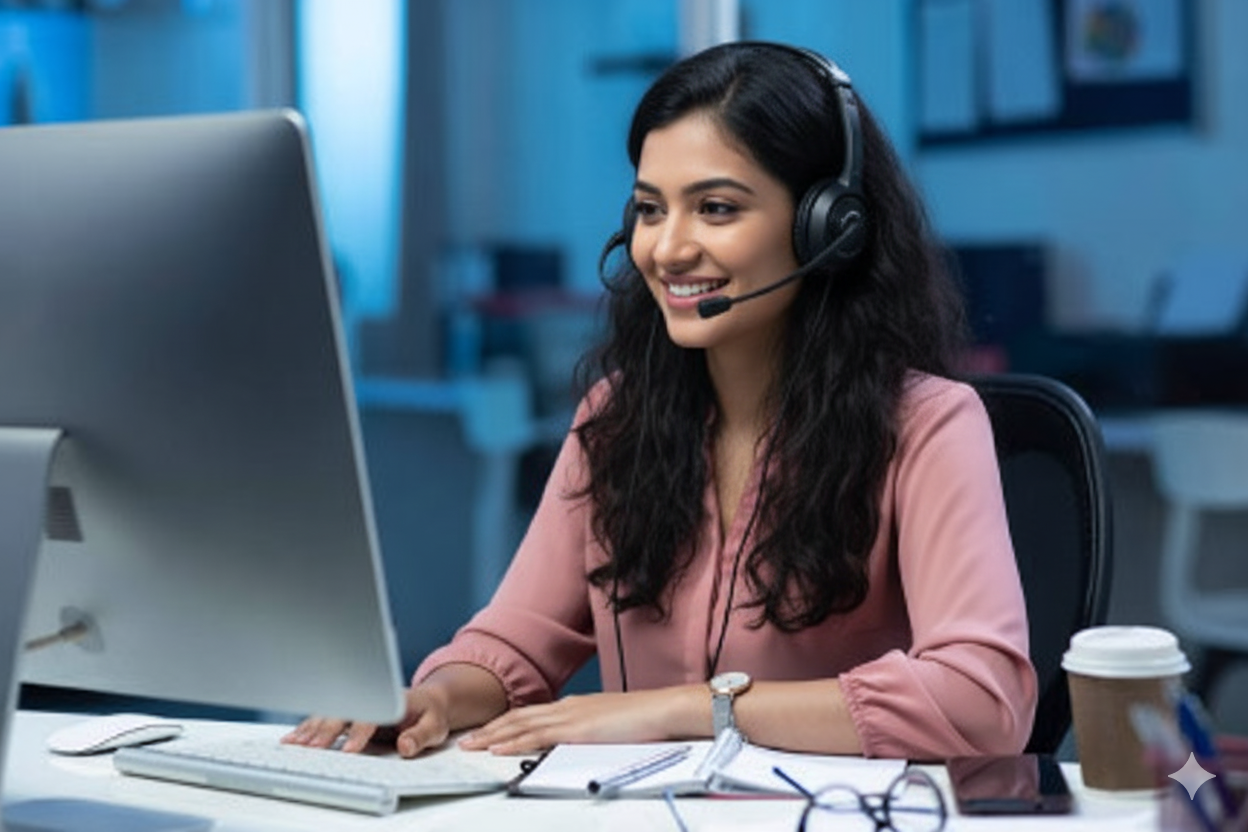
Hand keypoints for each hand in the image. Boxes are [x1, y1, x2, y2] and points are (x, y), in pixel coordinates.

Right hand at [282, 684, 452, 757]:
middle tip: (313, 748)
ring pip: (330, 714)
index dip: (360, 732)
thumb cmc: (432, 714)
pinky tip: (292, 739)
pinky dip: (308, 728)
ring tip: (295, 744)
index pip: (371, 715)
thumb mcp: (435, 726)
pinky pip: (325, 719)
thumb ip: (420, 736)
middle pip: (344, 712)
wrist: (429, 701)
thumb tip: (405, 746)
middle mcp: (370, 698)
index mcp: (391, 700)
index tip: (349, 749)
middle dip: (327, 730)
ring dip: (311, 728)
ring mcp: (358, 704)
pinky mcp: (350, 713)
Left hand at [459, 686, 701, 755]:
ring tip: (470, 746)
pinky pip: (537, 737)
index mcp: (576, 706)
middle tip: (466, 741)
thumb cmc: (646, 719)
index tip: (489, 732)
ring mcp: (570, 716)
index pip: (533, 714)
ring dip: (493, 736)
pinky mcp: (576, 730)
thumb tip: (579, 743)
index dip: (507, 723)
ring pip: (521, 726)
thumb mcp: (611, 726)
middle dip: (491, 729)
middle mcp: (567, 707)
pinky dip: (513, 742)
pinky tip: (497, 749)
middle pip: (519, 717)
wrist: (664, 709)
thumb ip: (591, 733)